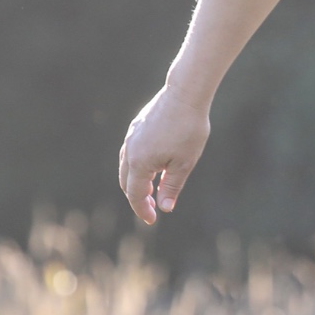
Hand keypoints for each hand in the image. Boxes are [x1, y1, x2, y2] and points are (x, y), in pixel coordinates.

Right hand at [119, 86, 211, 224]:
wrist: (186, 94)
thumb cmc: (188, 129)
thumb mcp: (184, 163)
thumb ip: (172, 187)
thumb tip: (164, 208)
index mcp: (139, 162)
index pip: (135, 194)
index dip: (142, 210)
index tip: (152, 220)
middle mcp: (130, 150)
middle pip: (126, 182)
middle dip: (137, 198)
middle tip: (152, 208)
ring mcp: (131, 137)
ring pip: (126, 166)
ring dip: (136, 181)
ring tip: (152, 190)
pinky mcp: (136, 127)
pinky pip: (130, 152)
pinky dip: (137, 166)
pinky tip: (153, 167)